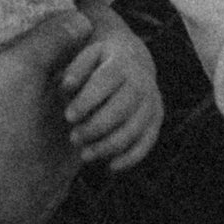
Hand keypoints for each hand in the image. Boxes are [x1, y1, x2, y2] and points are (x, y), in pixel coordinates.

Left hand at [60, 5, 162, 171]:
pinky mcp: (157, 118)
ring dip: (109, 146)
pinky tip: (110, 167)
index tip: (68, 117)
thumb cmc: (99, 61)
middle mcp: (141, 81)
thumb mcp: (86, 56)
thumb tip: (67, 86)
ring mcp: (152, 100)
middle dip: (96, 127)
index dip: (88, 100)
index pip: (106, 81)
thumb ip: (75, 69)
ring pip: (135, 128)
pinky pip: (148, 141)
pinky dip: (131, 157)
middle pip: (122, 108)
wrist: (132, 57)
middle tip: (73, 138)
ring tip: (84, 155)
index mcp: (121, 62)